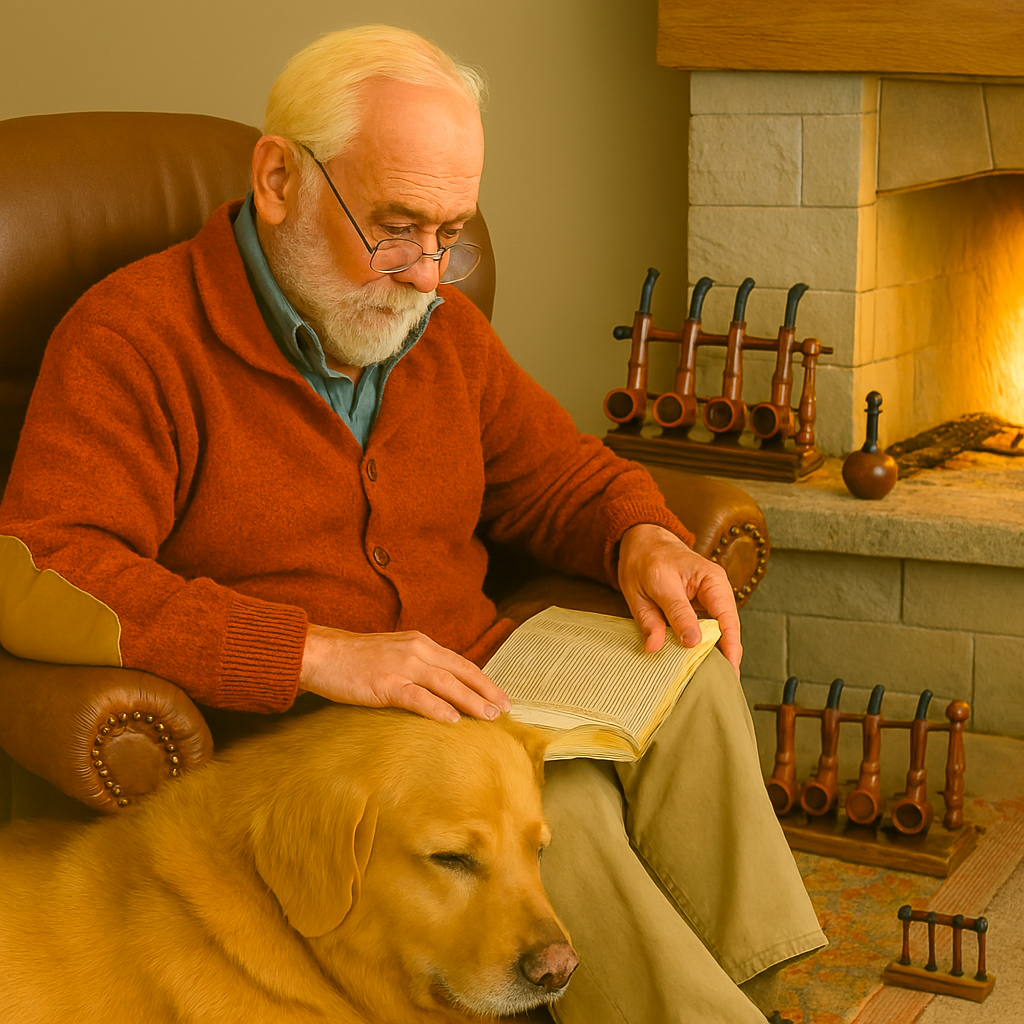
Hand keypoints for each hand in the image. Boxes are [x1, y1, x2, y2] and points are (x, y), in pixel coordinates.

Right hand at [300, 624, 511, 722]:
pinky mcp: (385, 684)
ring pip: (446, 684)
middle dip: (486, 691)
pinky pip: (417, 697)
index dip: (483, 680)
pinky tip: (453, 720)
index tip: (500, 696)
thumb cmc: (355, 658)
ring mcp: (401, 666)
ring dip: (471, 701)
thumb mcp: (394, 653)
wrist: (322, 653)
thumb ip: (418, 665)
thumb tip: (441, 687)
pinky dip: (438, 708)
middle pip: (461, 672)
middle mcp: (416, 650)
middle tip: (505, 709)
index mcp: (420, 643)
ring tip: (489, 717)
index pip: (460, 662)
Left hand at [617, 524, 741, 675]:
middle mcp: (716, 587)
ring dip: (718, 652)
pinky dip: (707, 645)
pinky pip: (711, 627)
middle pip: (729, 627)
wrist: (644, 541)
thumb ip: (652, 618)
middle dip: (727, 655)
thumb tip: (657, 647)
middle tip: (725, 683)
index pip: (725, 618)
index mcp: (708, 578)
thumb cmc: (644, 560)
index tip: (728, 669)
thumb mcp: (644, 589)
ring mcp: (712, 596)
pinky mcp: (705, 605)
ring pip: (721, 630)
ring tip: (717, 679)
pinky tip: (703, 663)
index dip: (728, 646)